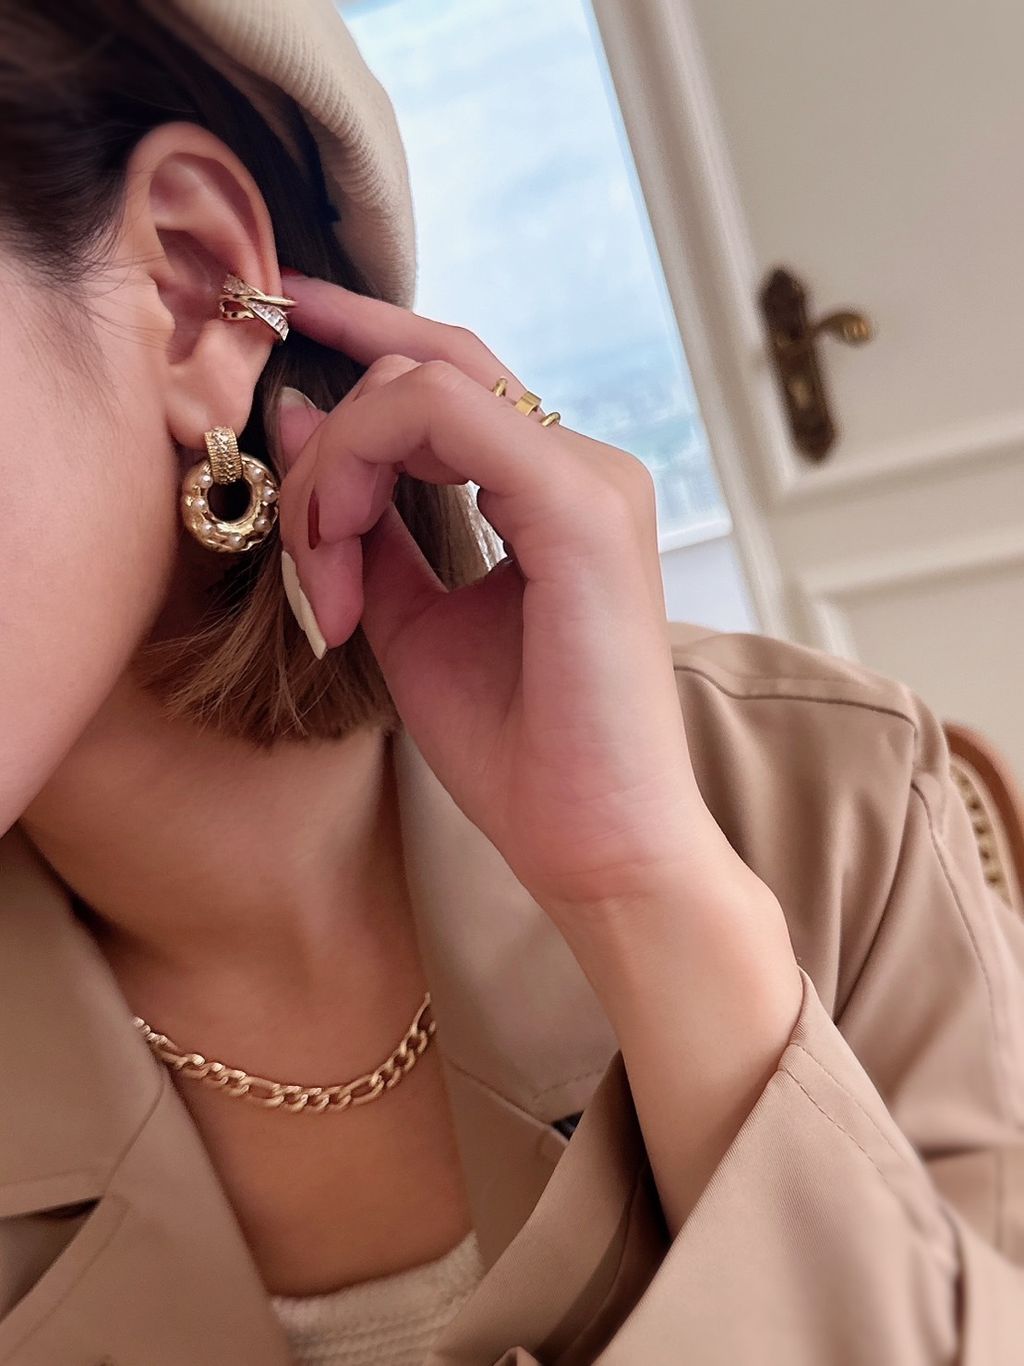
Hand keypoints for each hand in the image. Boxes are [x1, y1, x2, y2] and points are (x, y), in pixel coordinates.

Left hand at [275, 274, 757, 928]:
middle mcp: (584, 466)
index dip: (359, 335)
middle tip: (288, 514)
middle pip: (428, 364)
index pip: (447, 377)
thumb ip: (362, 524)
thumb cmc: (519, 752)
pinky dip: (362, 469)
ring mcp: (591, 479)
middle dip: (328, 419)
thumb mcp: (408, 622)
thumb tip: (293, 421)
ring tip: (323, 576)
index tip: (276, 321)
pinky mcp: (582, 508)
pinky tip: (342, 558)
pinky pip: (444, 418)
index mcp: (554, 491)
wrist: (596, 847)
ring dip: (336, 465)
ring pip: (421, 385)